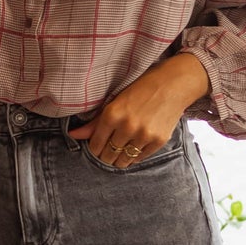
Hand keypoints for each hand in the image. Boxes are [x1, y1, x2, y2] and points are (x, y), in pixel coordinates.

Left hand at [68, 53, 209, 167]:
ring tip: (121, 150)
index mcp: (112, 114)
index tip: (97, 147)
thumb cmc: (141, 89)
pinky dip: (135, 156)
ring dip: (120, 159)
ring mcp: (143, 135)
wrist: (173, 84)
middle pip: (108, 156)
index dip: (94, 149)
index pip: (95, 145)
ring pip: (124, 160)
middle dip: (106, 156)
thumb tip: (72, 135)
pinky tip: (135, 146)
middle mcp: (127, 126)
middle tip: (109, 151)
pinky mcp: (158, 141)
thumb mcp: (115, 101)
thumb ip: (94, 122)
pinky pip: (140, 158)